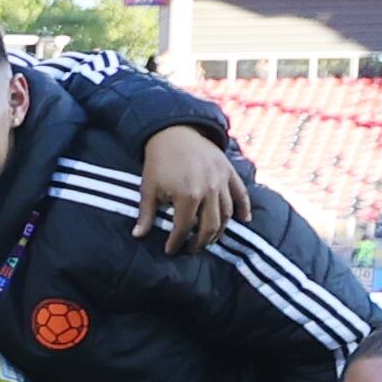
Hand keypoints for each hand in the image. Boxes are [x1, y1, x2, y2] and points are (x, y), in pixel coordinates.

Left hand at [135, 126, 238, 252]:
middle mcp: (209, 190)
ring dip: (220, 231)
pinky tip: (244, 221)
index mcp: (188, 195)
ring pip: (227, 214)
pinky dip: (244, 208)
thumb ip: (146, 214)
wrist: (174, 131)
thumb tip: (137, 236)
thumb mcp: (148, 188)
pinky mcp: (229, 172)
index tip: (171, 250)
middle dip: (200, 242)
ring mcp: (222, 181)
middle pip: (210, 226)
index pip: (184, 228)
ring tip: (209, 240)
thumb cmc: (158, 161)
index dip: (176, 242)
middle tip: (191, 250)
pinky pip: (241, 194)